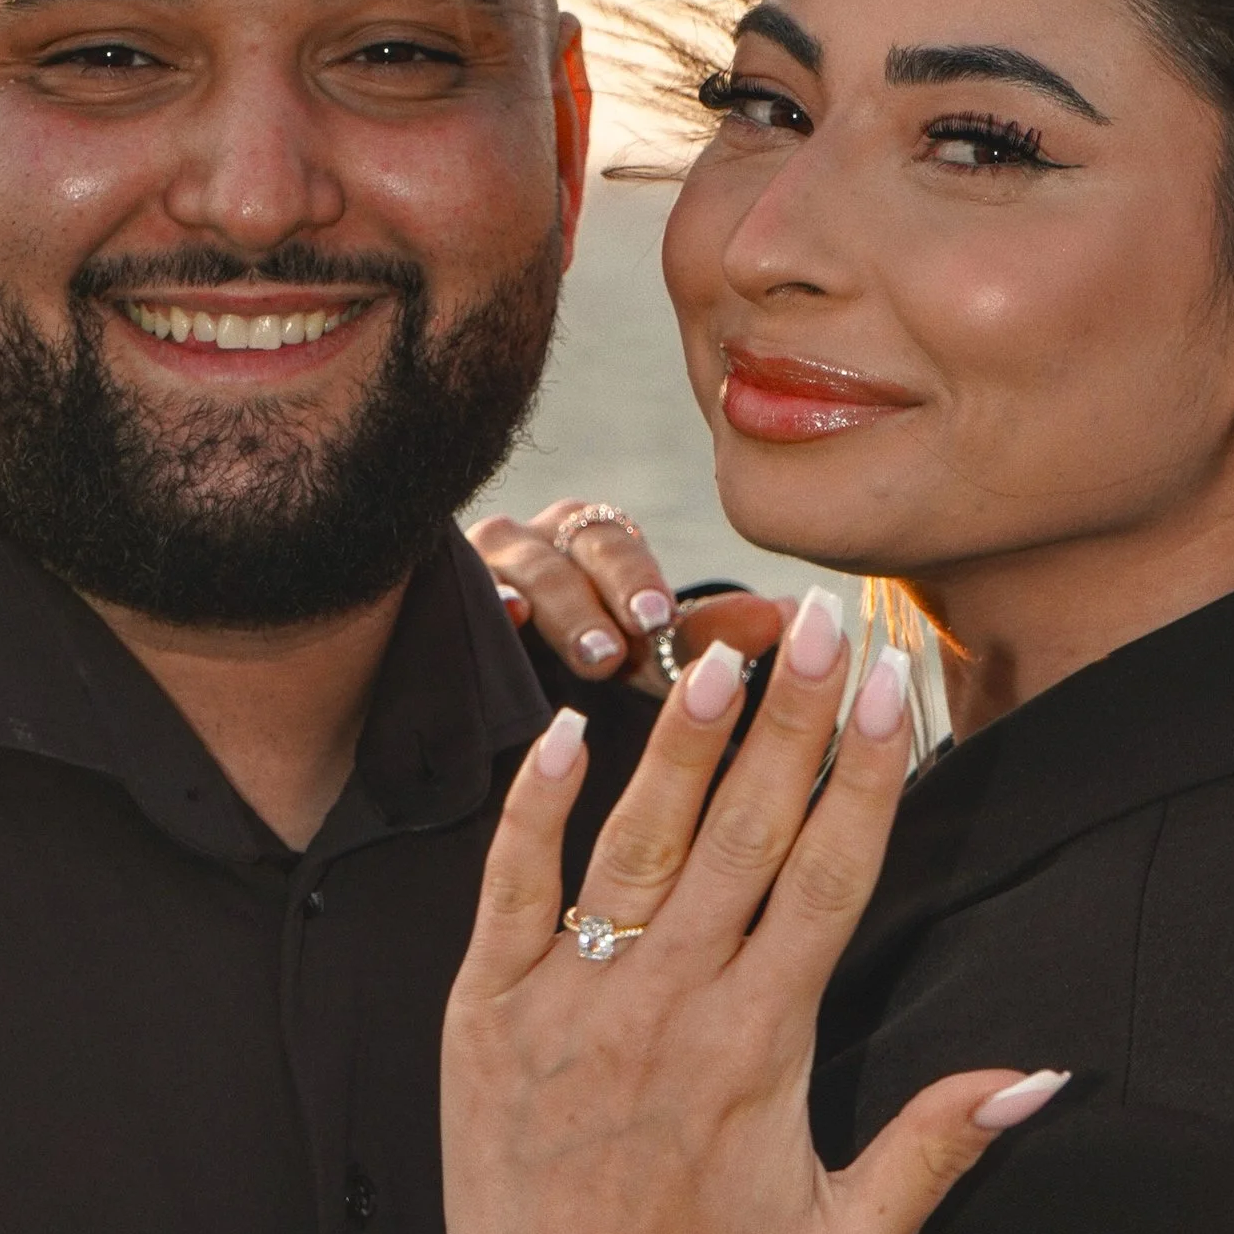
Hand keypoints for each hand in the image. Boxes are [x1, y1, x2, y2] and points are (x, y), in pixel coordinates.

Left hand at [443, 584, 1065, 1233]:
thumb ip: (938, 1149)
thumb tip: (1044, 1075)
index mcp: (760, 1045)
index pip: (828, 878)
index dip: (867, 777)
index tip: (897, 688)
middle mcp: (669, 1007)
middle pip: (744, 835)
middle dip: (793, 722)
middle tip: (828, 623)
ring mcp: (572, 1004)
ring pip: (636, 844)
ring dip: (680, 741)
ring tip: (723, 649)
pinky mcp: (489, 1012)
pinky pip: (511, 890)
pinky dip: (533, 811)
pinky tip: (563, 734)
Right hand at [468, 498, 783, 694]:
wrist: (496, 692)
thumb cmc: (595, 657)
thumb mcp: (651, 653)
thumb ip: (710, 637)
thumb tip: (795, 615)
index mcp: (595, 543)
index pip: (619, 549)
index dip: (637, 583)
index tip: (659, 622)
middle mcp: (537, 541)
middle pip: (565, 553)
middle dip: (590, 599)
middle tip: (611, 650)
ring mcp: (482, 565)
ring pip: (509, 568)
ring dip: (539, 605)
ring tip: (552, 638)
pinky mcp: (438, 592)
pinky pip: (450, 588)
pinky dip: (476, 602)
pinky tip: (491, 619)